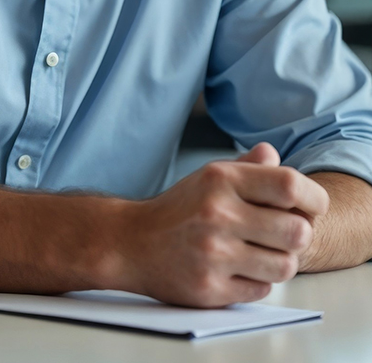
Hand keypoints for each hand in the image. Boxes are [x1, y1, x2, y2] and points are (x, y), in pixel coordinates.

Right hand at [113, 143, 329, 307]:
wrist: (131, 242)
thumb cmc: (178, 210)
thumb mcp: (208, 177)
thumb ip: (246, 167)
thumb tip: (273, 155)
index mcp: (220, 180)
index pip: (290, 185)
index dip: (314, 198)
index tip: (312, 206)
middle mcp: (218, 213)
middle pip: (297, 231)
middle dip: (299, 234)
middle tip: (285, 234)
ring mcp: (214, 253)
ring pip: (285, 266)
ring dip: (280, 261)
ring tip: (262, 253)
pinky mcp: (210, 287)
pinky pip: (262, 289)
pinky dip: (258, 281)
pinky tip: (240, 269)